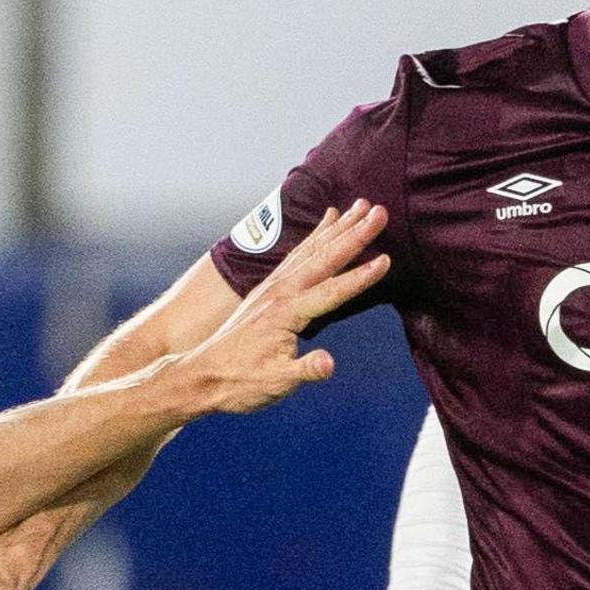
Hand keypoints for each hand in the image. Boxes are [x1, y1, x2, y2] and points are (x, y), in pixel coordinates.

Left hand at [170, 202, 393, 416]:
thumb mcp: (274, 384)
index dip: (360, 277)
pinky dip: (317, 233)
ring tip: (361, 205)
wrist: (203, 376)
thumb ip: (304, 371)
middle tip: (380, 211)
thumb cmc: (240, 382)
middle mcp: (281, 292)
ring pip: (313, 249)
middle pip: (325, 257)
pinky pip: (299, 252)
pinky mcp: (270, 287)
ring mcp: (274, 286)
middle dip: (355, 234)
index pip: (331, 292)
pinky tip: (329, 220)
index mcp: (286, 313)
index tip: (386, 259)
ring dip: (339, 227)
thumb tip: (329, 364)